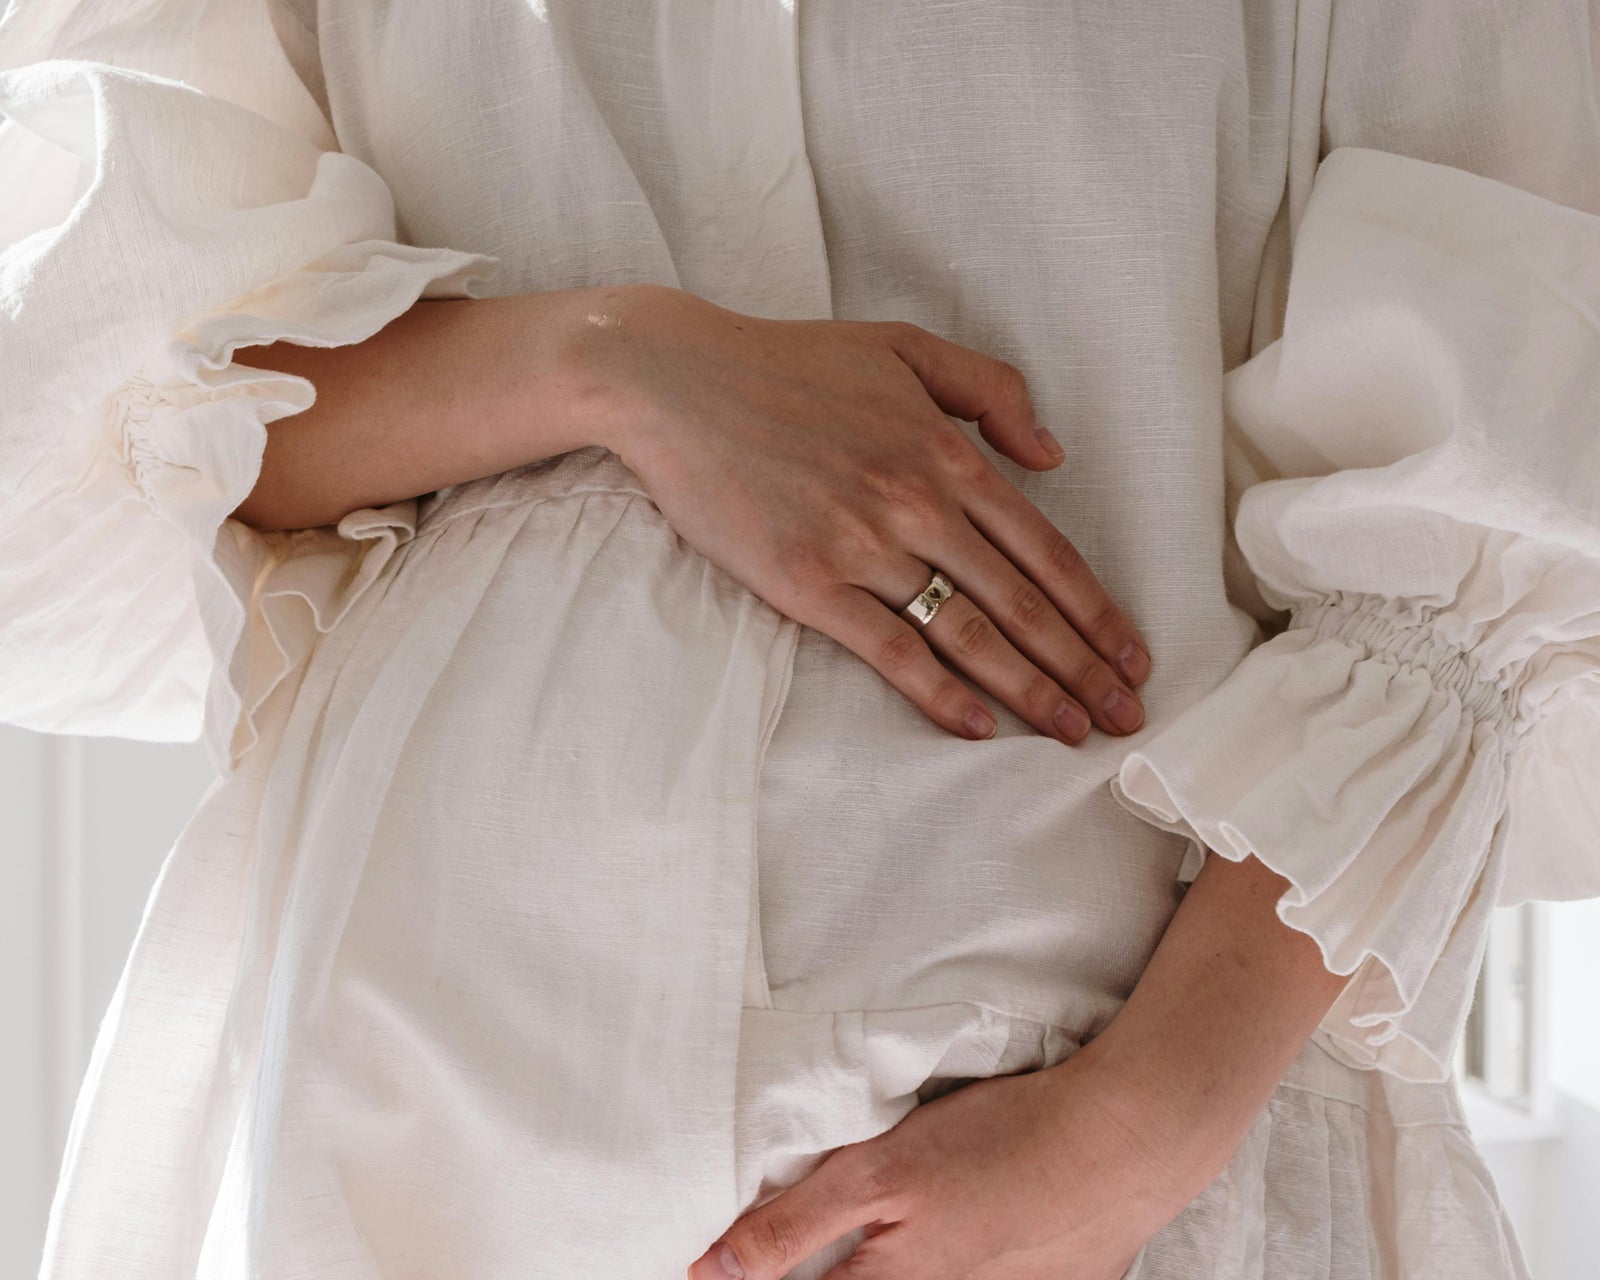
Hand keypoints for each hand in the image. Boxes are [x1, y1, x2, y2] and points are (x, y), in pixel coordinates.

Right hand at [574, 283, 1151, 744]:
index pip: (1046, 550)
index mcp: (947, 453)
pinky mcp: (806, 581)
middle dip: (1083, 667)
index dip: (1098, 611)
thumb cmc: (787, 362)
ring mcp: (862, 545)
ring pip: (968, 633)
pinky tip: (977, 726)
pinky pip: (888, 649)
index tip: (1132, 656)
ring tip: (1072, 732)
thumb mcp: (903, 345)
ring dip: (1029, 689)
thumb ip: (990, 388)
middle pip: (1023, 603)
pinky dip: (938, 693)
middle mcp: (918, 503)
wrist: (676, 380)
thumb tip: (1052, 453)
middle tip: (1124, 717)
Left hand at [687, 1039, 1223, 1279]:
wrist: (1127, 1139)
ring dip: (901, 1256)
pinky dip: (969, 1255)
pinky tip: (985, 1211)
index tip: (728, 1273)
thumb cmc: (1002, 1144)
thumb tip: (707, 1274)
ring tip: (941, 1199)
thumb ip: (791, 1226)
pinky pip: (987, 1278)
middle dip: (836, 1262)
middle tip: (841, 1224)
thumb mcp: (878, 1173)